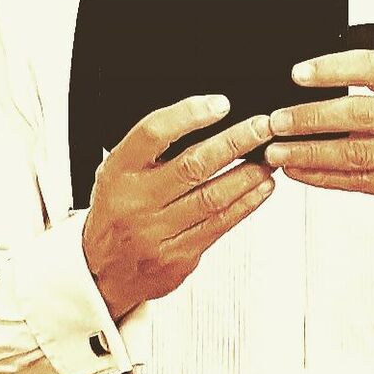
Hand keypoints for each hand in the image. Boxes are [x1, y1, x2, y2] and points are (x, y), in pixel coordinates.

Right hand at [84, 95, 274, 321]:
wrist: (104, 269)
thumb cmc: (119, 210)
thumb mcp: (118, 172)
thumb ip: (153, 149)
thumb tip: (207, 116)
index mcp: (119, 171)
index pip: (153, 133)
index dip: (189, 115)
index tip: (220, 104)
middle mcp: (136, 201)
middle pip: (192, 166)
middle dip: (234, 143)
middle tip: (262, 128)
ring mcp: (156, 232)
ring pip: (212, 198)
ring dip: (248, 175)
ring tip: (269, 158)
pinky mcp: (177, 256)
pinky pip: (219, 225)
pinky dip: (245, 204)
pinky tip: (261, 188)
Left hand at [264, 50, 373, 271]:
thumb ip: (373, 90)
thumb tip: (312, 81)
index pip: (372, 67)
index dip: (333, 68)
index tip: (299, 73)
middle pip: (359, 113)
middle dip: (312, 117)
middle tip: (279, 120)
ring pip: (353, 153)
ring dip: (309, 152)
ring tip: (279, 150)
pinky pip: (353, 181)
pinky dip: (320, 176)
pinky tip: (298, 170)